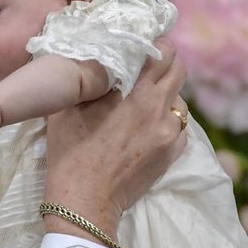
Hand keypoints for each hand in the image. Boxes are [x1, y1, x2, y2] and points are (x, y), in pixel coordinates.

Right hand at [44, 38, 187, 240]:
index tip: (145, 47)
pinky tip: (147, 130)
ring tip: (142, 105)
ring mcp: (169, 135)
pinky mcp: (170, 156)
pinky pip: (179, 129)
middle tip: (147, 71)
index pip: (164, 54)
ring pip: (180, 102)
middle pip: (179, 72)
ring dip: (165, 97)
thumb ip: (86, 79)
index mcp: (137, 94)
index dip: (157, 46)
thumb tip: (93, 58)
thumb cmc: (69, 153)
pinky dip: (167, 124)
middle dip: (165, 67)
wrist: (83, 201)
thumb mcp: (68, 109)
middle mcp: (160, 110)